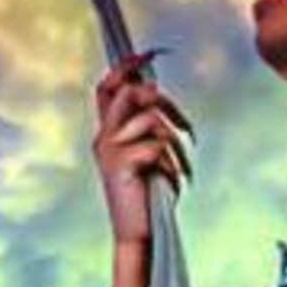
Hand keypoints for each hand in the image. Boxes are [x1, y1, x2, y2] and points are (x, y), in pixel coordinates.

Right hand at [91, 47, 192, 245]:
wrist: (138, 233)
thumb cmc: (148, 195)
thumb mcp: (148, 155)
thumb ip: (148, 127)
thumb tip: (157, 93)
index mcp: (107, 133)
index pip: (107, 88)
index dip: (125, 67)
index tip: (146, 53)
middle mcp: (103, 138)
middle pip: (132, 93)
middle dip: (165, 103)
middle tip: (184, 128)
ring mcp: (108, 151)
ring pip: (150, 119)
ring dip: (174, 145)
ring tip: (177, 168)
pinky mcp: (119, 165)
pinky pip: (156, 146)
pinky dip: (170, 165)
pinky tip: (168, 182)